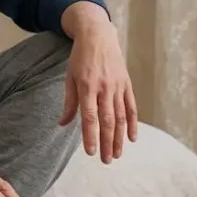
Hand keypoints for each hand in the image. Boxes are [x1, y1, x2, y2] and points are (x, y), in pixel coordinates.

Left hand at [59, 3, 138, 163]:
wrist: (98, 35)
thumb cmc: (80, 57)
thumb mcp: (69, 77)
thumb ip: (69, 102)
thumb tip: (64, 124)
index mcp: (87, 86)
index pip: (90, 117)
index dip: (90, 135)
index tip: (90, 151)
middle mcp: (104, 88)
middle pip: (107, 121)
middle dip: (106, 142)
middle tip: (106, 160)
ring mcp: (118, 86)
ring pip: (121, 117)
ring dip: (119, 137)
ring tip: (117, 154)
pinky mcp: (127, 84)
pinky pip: (131, 106)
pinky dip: (133, 123)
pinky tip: (132, 138)